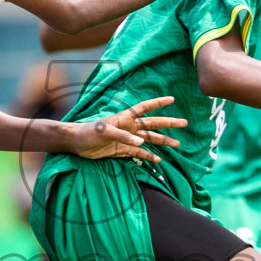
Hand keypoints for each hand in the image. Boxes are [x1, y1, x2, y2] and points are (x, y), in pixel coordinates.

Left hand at [71, 96, 186, 163]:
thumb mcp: (104, 131)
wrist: (76, 144)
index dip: (158, 103)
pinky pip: (139, 154)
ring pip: (149, 140)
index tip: (172, 100)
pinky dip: (148, 157)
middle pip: (153, 124)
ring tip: (177, 144)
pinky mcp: (123, 151)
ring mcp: (127, 139)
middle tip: (184, 123)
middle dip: (168, 124)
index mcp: (125, 118)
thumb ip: (122, 136)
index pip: (145, 108)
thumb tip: (141, 143)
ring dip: (163, 142)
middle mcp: (129, 127)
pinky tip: (158, 160)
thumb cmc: (88, 132)